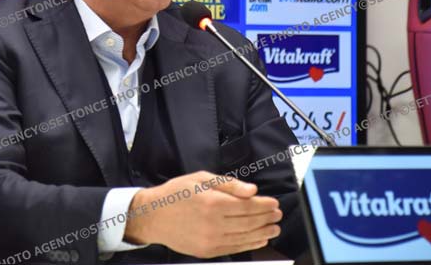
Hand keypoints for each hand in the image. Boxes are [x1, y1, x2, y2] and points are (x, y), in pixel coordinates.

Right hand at [123, 171, 282, 258]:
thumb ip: (228, 184)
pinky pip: (234, 249)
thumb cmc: (176, 194)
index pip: (247, 206)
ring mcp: (210, 240)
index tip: (274, 203)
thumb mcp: (200, 179)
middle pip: (249, 222)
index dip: (264, 205)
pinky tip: (258, 240)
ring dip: (262, 233)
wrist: (153, 216)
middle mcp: (213, 223)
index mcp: (212, 203)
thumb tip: (252, 190)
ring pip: (244, 237)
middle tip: (278, 215)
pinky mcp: (207, 251)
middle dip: (266, 218)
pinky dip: (249, 245)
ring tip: (274, 229)